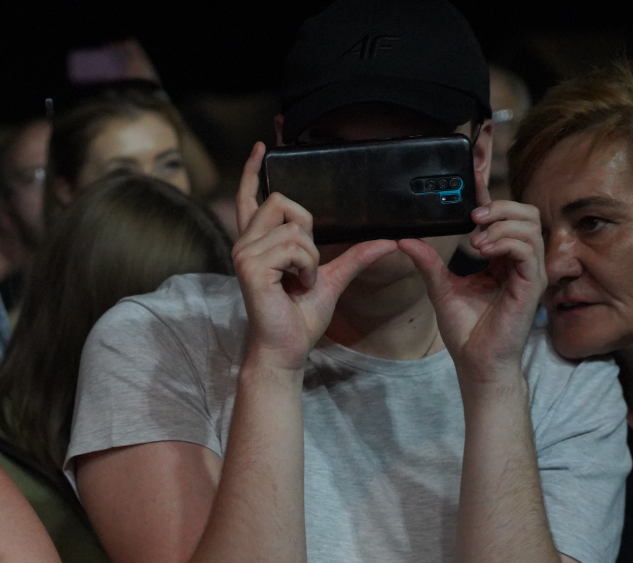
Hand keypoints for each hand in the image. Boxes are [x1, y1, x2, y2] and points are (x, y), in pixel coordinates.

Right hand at [233, 142, 396, 370]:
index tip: (262, 145)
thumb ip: (355, 256)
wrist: (286, 348)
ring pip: (294, 227)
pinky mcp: (250, 266)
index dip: (253, 170)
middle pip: (283, 201)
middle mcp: (246, 243)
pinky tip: (297, 285)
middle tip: (307, 263)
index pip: (250, 197)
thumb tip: (387, 240)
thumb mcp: (332, 279)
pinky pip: (293, 247)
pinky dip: (306, 266)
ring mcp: (245, 253)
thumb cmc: (299, 317)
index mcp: (258, 242)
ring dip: (310, 256)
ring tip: (301, 281)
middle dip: (307, 228)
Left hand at [397, 170, 546, 383]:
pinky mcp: (532, 283)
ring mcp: (529, 269)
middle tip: (471, 218)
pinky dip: (505, 241)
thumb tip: (404, 239)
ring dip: (500, 223)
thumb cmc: (467, 330)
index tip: (479, 140)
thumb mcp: (440, 289)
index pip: (498, 208)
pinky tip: (484, 250)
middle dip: (497, 204)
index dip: (490, 172)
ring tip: (475, 241)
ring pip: (527, 222)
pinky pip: (528, 248)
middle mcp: (518, 257)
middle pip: (521, 209)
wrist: (477, 363)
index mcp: (499, 253)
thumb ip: (428, 262)